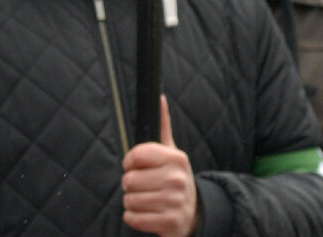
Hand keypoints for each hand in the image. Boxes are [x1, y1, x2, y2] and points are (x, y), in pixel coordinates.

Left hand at [120, 96, 198, 236]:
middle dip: (130, 185)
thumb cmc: (174, 179)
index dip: (129, 162)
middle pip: (129, 180)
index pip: (135, 155)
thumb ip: (163, 126)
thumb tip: (160, 98)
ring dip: (131, 202)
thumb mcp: (171, 152)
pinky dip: (133, 217)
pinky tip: (145, 214)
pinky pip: (133, 218)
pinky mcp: (170, 223)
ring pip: (129, 200)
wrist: (193, 214)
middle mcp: (177, 179)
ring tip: (145, 200)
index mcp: (176, 158)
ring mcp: (175, 202)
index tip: (134, 166)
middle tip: (142, 186)